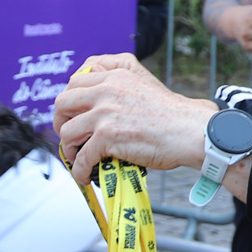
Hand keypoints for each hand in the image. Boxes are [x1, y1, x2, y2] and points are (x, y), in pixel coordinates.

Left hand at [54, 54, 214, 181]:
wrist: (191, 131)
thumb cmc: (172, 114)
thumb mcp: (144, 83)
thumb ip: (118, 81)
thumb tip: (95, 85)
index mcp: (115, 76)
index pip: (75, 82)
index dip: (69, 101)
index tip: (72, 115)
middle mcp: (107, 90)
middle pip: (62, 103)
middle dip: (60, 122)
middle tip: (68, 136)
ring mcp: (106, 113)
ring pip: (67, 131)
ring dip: (69, 148)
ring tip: (77, 158)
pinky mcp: (109, 136)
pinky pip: (82, 156)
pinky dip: (80, 169)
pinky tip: (86, 176)